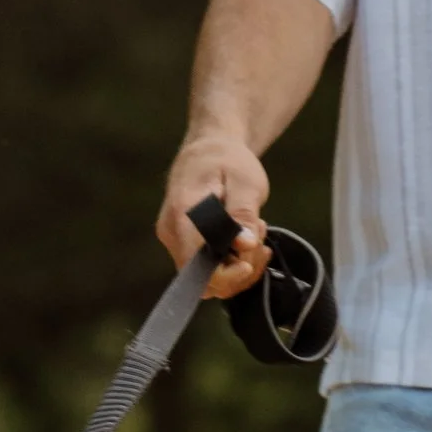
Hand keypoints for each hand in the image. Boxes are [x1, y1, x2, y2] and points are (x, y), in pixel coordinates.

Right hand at [155, 134, 272, 299]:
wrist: (209, 150)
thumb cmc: (227, 161)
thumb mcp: (245, 183)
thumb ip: (243, 215)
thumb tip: (244, 245)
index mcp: (183, 217)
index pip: (197, 269)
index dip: (227, 275)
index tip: (251, 260)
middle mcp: (173, 234)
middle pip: (207, 280)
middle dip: (241, 266)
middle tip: (259, 232)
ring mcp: (177, 241)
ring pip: (211, 279)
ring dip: (242, 263)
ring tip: (254, 228)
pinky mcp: (186, 245)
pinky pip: (211, 269)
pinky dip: (235, 261)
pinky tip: (247, 238)